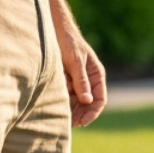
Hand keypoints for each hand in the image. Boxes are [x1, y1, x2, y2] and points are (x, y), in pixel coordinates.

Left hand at [48, 0, 106, 125]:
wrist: (53, 29)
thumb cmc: (68, 41)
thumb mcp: (75, 60)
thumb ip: (81, 80)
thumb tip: (88, 101)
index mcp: (96, 74)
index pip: (100, 99)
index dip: (93, 112)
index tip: (83, 122)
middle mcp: (88, 80)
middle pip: (88, 105)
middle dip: (80, 115)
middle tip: (68, 124)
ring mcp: (76, 81)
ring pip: (76, 103)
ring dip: (70, 110)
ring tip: (59, 116)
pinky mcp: (64, 81)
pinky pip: (65, 97)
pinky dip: (62, 103)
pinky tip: (53, 106)